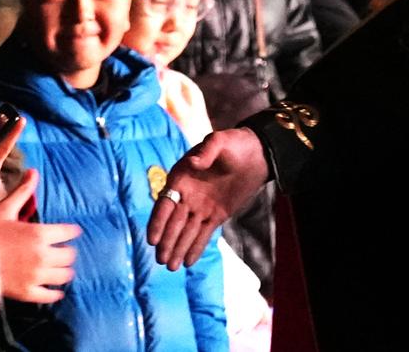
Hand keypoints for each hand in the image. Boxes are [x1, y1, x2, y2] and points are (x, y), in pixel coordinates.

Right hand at [0, 169, 79, 303]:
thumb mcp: (5, 209)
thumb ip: (23, 192)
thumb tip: (33, 171)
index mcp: (39, 233)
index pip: (69, 233)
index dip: (70, 231)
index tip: (70, 232)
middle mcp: (42, 255)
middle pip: (70, 255)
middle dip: (67, 252)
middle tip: (63, 251)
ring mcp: (35, 276)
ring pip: (64, 275)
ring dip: (64, 271)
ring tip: (59, 268)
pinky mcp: (27, 293)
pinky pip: (50, 295)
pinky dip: (55, 293)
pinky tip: (55, 290)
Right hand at [148, 128, 268, 269]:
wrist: (256, 154)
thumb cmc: (234, 144)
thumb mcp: (220, 140)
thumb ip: (207, 150)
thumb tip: (194, 163)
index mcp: (181, 178)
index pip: (165, 203)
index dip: (157, 222)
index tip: (152, 240)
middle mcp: (187, 195)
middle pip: (173, 222)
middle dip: (167, 242)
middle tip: (162, 260)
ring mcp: (201, 207)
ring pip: (186, 231)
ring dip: (178, 249)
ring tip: (171, 267)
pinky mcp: (216, 215)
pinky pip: (203, 234)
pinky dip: (196, 247)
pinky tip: (188, 262)